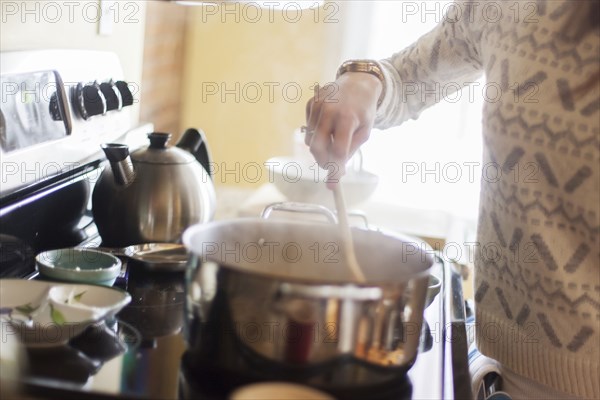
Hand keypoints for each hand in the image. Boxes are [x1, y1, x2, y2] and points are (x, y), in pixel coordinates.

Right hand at [305, 72, 381, 187]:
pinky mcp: (311, 103)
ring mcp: (318, 105)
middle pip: (317, 147)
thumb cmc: (363, 111)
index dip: (334, 170)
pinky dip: (316, 134)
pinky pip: (308, 129)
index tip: (333, 185)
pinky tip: (328, 125)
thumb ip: (350, 151)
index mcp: (348, 118)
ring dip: (321, 147)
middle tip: (330, 167)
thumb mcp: (365, 132)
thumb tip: (336, 173)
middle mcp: (330, 110)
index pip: (338, 150)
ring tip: (334, 139)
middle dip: (322, 162)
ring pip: (310, 140)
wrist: (358, 83)